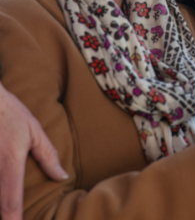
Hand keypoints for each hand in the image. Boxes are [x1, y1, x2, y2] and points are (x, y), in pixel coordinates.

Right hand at [0, 82, 67, 219]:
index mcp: (10, 162)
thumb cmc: (10, 112)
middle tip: (15, 215)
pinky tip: (2, 188)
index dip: (13, 219)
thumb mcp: (33, 130)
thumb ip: (47, 155)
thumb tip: (62, 176)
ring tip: (9, 205)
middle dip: (5, 211)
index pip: (11, 201)